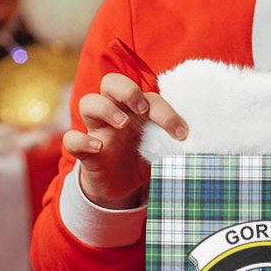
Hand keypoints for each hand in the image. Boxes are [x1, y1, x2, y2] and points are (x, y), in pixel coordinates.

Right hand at [62, 72, 186, 208]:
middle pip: (111, 82)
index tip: (181, 134)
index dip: (166, 112)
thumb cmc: (142, 159)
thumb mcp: (161, 150)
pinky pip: (71, 139)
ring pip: (88, 102)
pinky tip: (99, 148)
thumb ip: (174, 144)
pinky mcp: (84, 152)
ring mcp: (97, 130)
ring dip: (106, 108)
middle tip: (142, 109)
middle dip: (127, 90)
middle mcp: (115, 114)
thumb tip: (200, 145)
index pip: (148, 96)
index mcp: (136, 110)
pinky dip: (81, 140)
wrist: (122, 189)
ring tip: (123, 124)